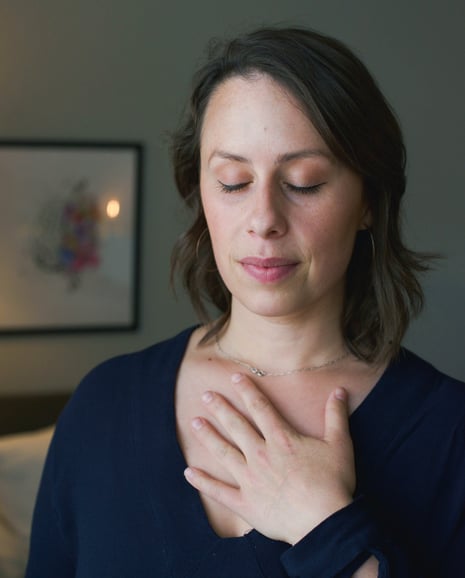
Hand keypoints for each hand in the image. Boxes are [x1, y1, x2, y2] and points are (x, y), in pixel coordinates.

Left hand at [184, 372, 355, 544]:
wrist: (325, 523)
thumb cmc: (333, 483)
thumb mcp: (340, 444)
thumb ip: (335, 416)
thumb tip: (340, 390)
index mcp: (281, 439)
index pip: (260, 408)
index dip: (247, 390)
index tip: (233, 377)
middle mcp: (261, 454)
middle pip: (237, 426)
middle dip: (221, 408)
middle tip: (205, 395)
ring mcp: (250, 479)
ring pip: (224, 452)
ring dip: (208, 436)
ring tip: (194, 422)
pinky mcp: (246, 504)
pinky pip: (219, 492)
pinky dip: (203, 482)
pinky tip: (188, 472)